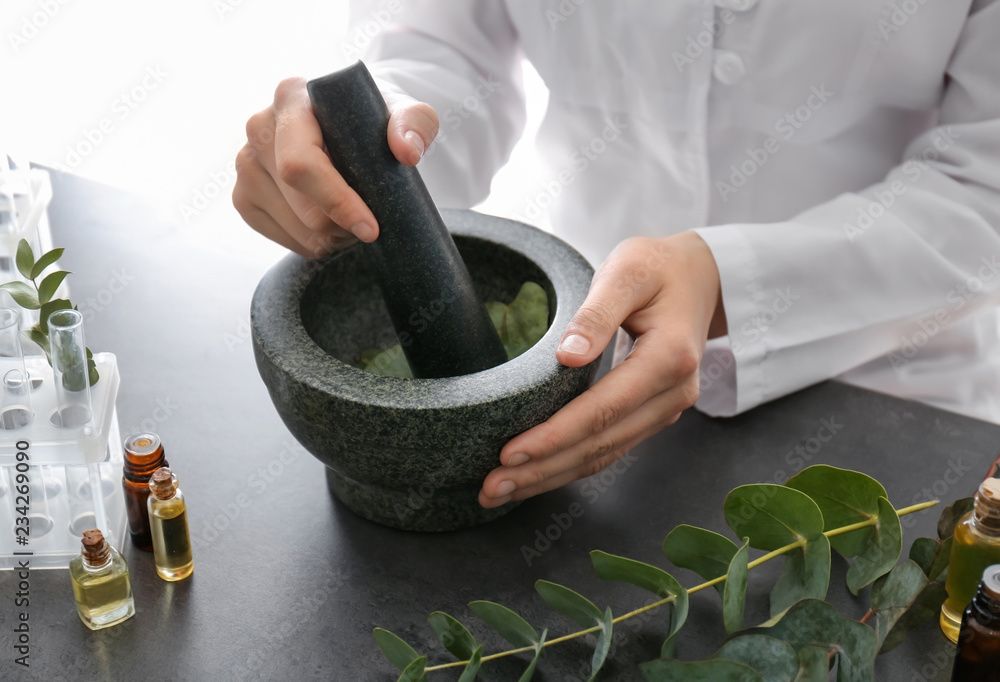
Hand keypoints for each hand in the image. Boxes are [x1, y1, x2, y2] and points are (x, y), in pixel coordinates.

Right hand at [233, 77, 438, 256]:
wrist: (348, 126)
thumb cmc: (374, 119)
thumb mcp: (407, 112)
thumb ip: (415, 123)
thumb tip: (405, 151)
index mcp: (291, 96)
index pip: (302, 164)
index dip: (336, 202)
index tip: (370, 228)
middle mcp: (259, 126)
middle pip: (301, 205)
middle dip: (342, 227)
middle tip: (371, 224)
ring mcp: (245, 163)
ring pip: (294, 228)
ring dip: (332, 238)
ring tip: (354, 221)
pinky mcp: (243, 195)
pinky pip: (281, 238)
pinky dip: (312, 244)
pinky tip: (331, 227)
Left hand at [478, 232, 726, 507]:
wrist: (701, 277)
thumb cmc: (659, 267)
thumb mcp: (628, 271)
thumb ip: (597, 312)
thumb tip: (568, 356)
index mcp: (668, 359)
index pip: (603, 409)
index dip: (555, 436)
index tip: (510, 453)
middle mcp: (672, 394)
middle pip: (600, 445)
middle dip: (542, 470)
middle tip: (490, 488)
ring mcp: (665, 409)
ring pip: (603, 455)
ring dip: (551, 477)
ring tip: (500, 491)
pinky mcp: (651, 414)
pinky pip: (608, 447)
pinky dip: (570, 465)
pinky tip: (536, 475)